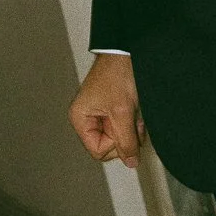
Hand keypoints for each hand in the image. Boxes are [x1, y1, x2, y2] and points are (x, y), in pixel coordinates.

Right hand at [69, 53, 143, 167]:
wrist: (125, 52)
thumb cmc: (117, 74)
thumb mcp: (122, 112)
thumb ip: (126, 140)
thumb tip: (130, 162)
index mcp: (80, 118)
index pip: (98, 150)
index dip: (115, 145)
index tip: (125, 130)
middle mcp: (86, 118)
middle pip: (108, 146)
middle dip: (125, 137)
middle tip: (133, 121)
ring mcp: (99, 114)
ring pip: (117, 138)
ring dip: (130, 130)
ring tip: (134, 114)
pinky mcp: (110, 110)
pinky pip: (121, 128)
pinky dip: (131, 123)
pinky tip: (134, 111)